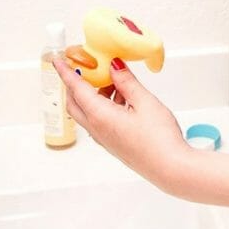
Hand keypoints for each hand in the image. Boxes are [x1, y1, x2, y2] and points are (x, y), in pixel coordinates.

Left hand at [52, 58, 188, 190]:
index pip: (76, 89)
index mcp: (100, 116)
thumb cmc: (159, 139)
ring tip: (114, 80)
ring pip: (88, 111)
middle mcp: (97, 129)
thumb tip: (113, 66)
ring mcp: (105, 139)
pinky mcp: (115, 144)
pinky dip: (104, 105)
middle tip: (84, 67)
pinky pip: (100, 120)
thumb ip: (127, 82)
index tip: (58, 60)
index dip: (66, 72)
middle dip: (75, 83)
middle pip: (76, 103)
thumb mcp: (145, 102)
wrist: (170, 168)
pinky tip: (123, 98)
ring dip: (94, 93)